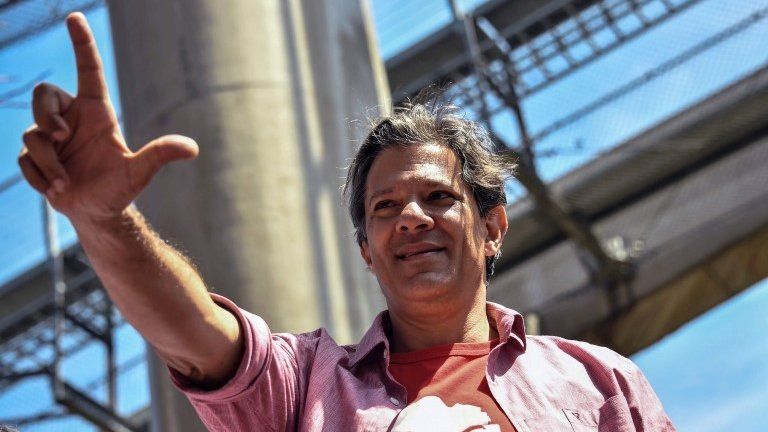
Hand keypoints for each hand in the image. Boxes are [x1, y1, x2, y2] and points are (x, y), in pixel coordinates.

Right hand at [18, 12, 197, 224]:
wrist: (98, 214)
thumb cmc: (120, 190)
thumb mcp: (140, 172)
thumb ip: (160, 155)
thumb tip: (193, 148)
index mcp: (97, 112)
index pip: (88, 70)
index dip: (82, 44)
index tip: (75, 18)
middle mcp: (72, 119)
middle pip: (42, 94)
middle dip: (46, 114)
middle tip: (61, 136)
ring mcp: (51, 138)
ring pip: (32, 133)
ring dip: (48, 161)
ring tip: (66, 182)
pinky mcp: (36, 157)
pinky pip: (23, 158)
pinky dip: (39, 176)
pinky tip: (57, 189)